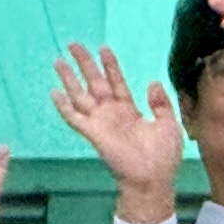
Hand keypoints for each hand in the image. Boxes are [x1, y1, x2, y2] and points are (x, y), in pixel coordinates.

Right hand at [49, 45, 183, 220]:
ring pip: (80, 95)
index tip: (104, 48)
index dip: (110, 66)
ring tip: (58, 61)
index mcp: (129, 110)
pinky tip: (54, 92)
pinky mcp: (93, 133)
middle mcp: (112, 113)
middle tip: (74, 45)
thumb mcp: (168, 123)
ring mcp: (101, 122)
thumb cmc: (163, 155)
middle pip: (95, 82)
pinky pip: (74, 117)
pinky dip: (63, 106)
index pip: (117, 82)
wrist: (154, 178)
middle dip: (85, 64)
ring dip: (69, 79)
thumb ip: (161, 103)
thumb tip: (153, 83)